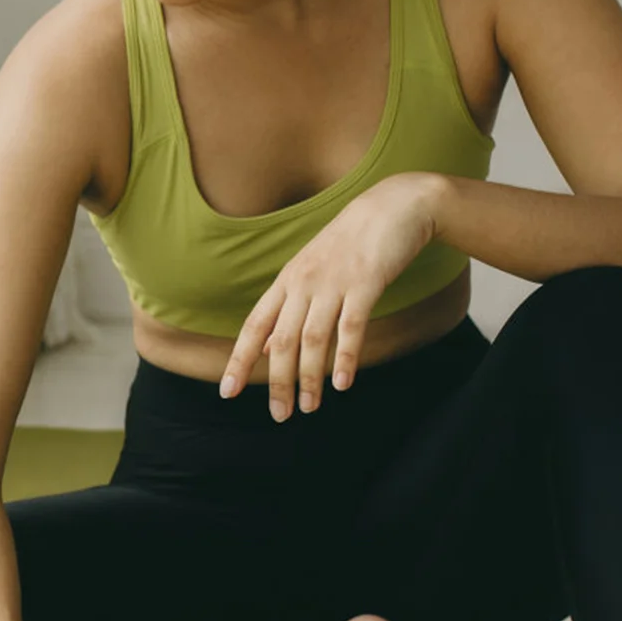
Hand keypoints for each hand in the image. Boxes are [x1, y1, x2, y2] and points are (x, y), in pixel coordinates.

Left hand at [219, 172, 439, 417]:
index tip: (227, 392)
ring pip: (312, 339)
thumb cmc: (353, 242)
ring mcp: (333, 282)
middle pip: (281, 340)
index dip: (238, 360)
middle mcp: (304, 282)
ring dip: (309, 378)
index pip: (254, 325)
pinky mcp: (365, 283)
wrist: (394, 206)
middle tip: (280, 415)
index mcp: (288, 280)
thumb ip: (288, 307)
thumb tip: (262, 348)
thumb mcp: (311, 270)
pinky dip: (344, 358)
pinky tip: (342, 384)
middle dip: (277, 382)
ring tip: (310, 407)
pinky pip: (350, 327)